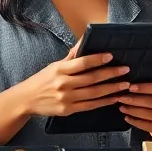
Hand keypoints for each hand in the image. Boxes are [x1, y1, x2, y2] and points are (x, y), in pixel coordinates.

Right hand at [17, 42, 132, 117]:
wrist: (26, 100)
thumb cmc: (42, 80)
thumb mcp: (54, 65)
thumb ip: (72, 56)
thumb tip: (85, 40)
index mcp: (59, 70)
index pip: (82, 63)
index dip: (97, 59)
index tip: (111, 56)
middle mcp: (63, 84)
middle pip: (91, 79)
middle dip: (111, 74)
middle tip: (126, 70)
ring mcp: (66, 98)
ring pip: (94, 93)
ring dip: (112, 89)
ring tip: (125, 84)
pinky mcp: (68, 110)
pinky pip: (90, 106)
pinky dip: (104, 102)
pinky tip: (114, 98)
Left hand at [117, 81, 151, 140]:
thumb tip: (131, 84)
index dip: (143, 87)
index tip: (130, 87)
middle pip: (151, 101)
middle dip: (134, 99)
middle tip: (121, 98)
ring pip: (146, 113)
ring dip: (132, 110)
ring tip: (122, 107)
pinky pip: (145, 125)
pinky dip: (134, 121)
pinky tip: (127, 117)